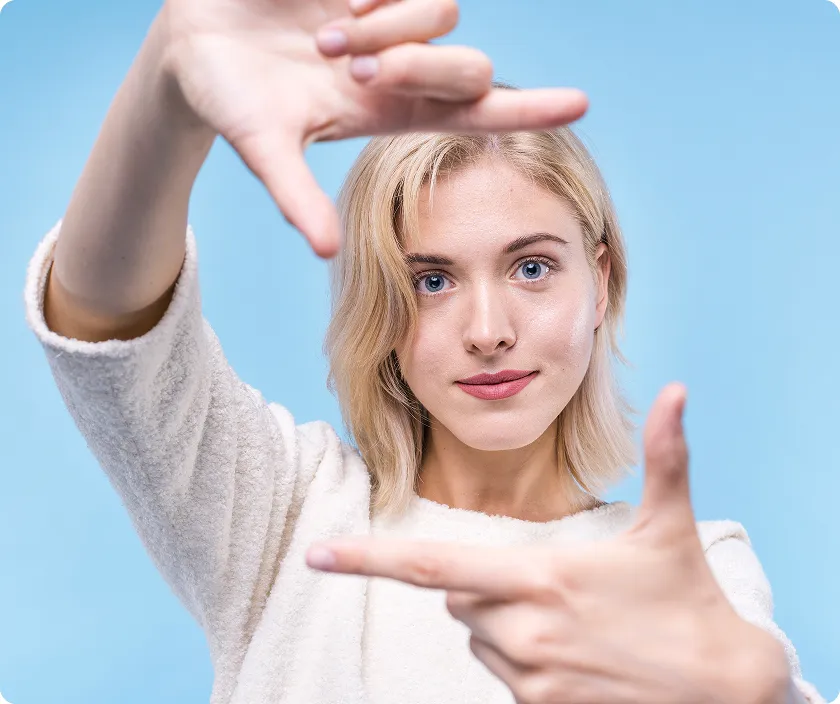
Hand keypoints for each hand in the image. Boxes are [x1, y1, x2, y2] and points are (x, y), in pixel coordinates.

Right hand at [158, 0, 587, 256]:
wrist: (191, 43)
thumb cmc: (227, 101)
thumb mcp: (262, 148)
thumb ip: (297, 197)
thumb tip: (328, 253)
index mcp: (388, 111)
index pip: (475, 113)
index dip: (528, 110)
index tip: (581, 104)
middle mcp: (401, 65)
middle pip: (470, 66)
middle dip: (420, 66)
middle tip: (349, 64)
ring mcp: (389, 16)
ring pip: (444, 11)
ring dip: (387, 26)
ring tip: (325, 35)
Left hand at [306, 384, 791, 703]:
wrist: (725, 690)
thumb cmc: (689, 600)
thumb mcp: (672, 526)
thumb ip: (667, 456)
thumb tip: (679, 391)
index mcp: (539, 575)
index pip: (431, 565)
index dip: (367, 558)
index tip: (317, 553)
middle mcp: (522, 629)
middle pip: (459, 596)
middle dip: (484, 585)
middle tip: (551, 584)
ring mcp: (529, 677)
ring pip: (478, 636)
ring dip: (505, 623)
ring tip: (572, 622)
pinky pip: (502, 675)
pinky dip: (521, 660)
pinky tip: (574, 655)